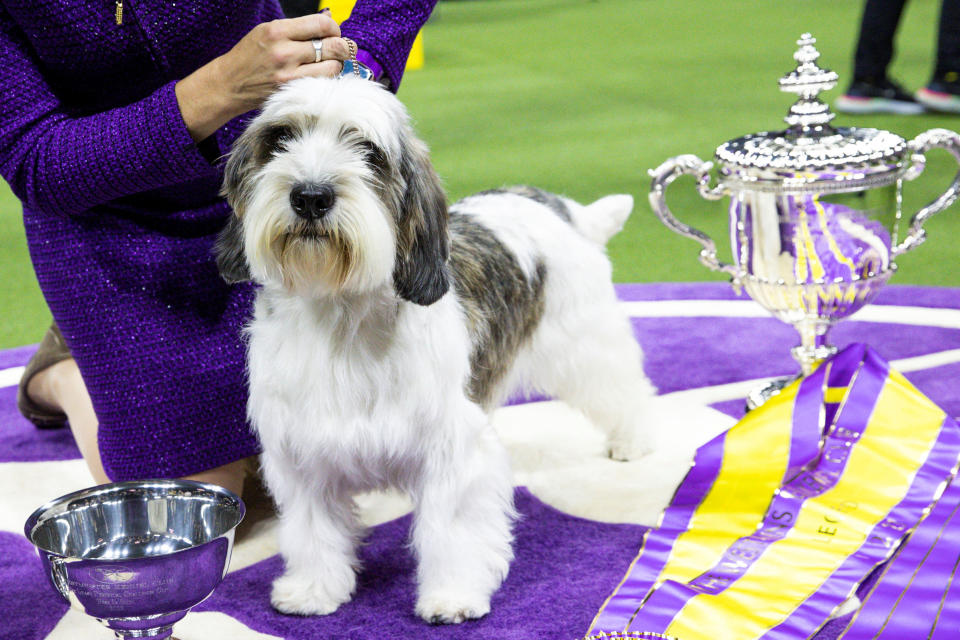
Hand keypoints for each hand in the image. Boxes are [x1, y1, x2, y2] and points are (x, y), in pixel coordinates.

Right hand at [176, 13, 354, 141]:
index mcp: (277, 30)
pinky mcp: (292, 92)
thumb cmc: (250, 56)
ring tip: (328, 63)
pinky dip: (326, 78)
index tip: (333, 32)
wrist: (229, 84)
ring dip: (336, 64)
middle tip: (338, 49)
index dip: (334, 28)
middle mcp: (284, 52)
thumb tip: (327, 21)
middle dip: (342, 47)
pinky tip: (320, 75)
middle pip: (333, 46)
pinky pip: (322, 83)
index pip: (322, 24)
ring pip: (333, 67)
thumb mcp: (268, 32)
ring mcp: (289, 75)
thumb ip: (297, 28)